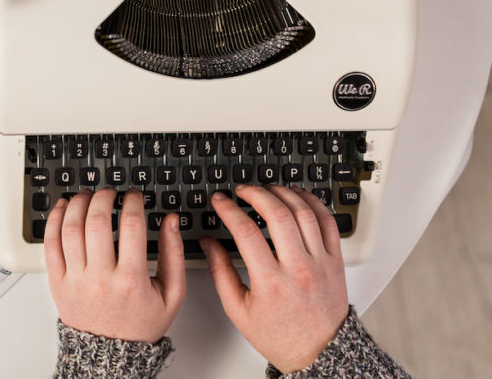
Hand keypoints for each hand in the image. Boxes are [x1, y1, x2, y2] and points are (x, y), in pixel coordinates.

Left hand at [45, 188, 185, 343]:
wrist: (111, 353)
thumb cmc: (140, 324)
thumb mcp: (171, 294)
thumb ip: (173, 255)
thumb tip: (171, 221)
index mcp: (131, 280)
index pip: (131, 225)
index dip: (133, 201)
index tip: (134, 195)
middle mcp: (101, 278)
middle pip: (97, 221)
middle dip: (104, 197)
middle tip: (110, 192)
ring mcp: (76, 280)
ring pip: (70, 228)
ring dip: (78, 203)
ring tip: (88, 195)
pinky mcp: (58, 282)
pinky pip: (50, 244)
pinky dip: (55, 220)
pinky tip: (64, 207)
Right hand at [201, 185, 348, 373]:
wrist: (319, 353)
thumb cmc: (280, 336)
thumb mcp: (238, 310)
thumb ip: (221, 272)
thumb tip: (209, 244)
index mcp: (270, 282)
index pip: (245, 231)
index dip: (228, 210)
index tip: (220, 201)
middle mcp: (298, 268)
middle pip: (277, 214)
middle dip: (256, 193)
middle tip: (243, 190)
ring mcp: (320, 263)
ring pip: (304, 213)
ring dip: (283, 193)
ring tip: (268, 189)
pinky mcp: (335, 261)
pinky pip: (328, 222)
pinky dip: (313, 203)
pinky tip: (299, 197)